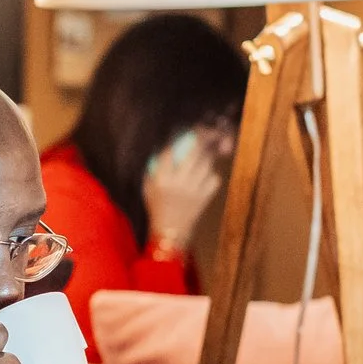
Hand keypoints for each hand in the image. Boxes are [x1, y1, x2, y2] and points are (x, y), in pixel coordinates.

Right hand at [142, 130, 225, 248]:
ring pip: (206, 165)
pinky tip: (206, 176)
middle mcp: (178, 183)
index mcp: (161, 179)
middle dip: (201, 140)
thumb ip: (153, 167)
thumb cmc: (157, 207)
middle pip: (194, 154)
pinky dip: (212, 175)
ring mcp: (193, 190)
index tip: (181, 130)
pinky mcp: (205, 198)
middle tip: (203, 133)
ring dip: (207, 157)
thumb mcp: (147, 187)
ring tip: (204, 155)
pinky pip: (214, 179)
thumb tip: (163, 146)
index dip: (176, 137)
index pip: (169, 151)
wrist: (170, 232)